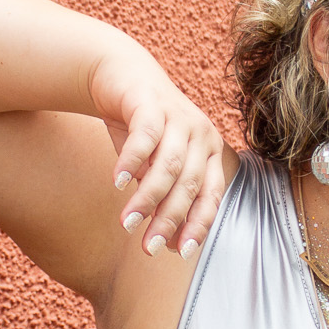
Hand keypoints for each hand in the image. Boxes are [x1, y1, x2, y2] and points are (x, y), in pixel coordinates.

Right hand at [90, 44, 229, 257]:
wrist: (121, 75)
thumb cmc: (141, 129)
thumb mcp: (153, 167)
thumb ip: (163, 199)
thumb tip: (167, 244)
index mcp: (209, 153)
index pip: (211, 196)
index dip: (198, 225)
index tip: (180, 253)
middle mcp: (201, 135)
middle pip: (189, 186)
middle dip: (168, 220)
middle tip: (146, 248)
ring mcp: (180, 117)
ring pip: (168, 166)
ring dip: (147, 198)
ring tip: (127, 223)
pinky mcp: (153, 102)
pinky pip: (146, 136)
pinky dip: (132, 161)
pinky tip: (117, 183)